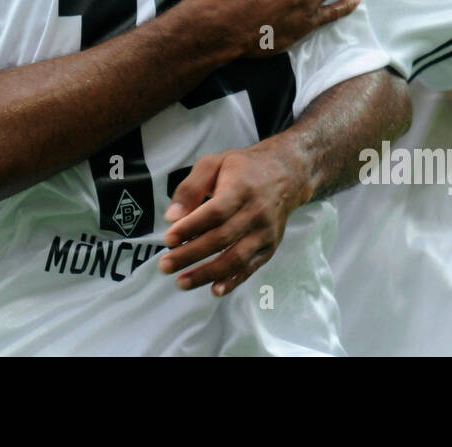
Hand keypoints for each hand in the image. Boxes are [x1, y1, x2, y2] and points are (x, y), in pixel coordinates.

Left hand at [158, 139, 309, 295]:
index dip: (190, 228)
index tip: (168, 239)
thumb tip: (172, 217)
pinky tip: (214, 289)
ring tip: (182, 282)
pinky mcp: (269, 247)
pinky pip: (250, 268)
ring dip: (207, 273)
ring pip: (235, 258)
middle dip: (190, 255)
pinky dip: (232, 281)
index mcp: (240, 189)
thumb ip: (190, 187)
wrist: (286, 174)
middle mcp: (255, 213)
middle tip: (165, 265)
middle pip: (221, 239)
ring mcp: (264, 233)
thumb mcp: (213, 163)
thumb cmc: (243, 168)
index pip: (214, 213)